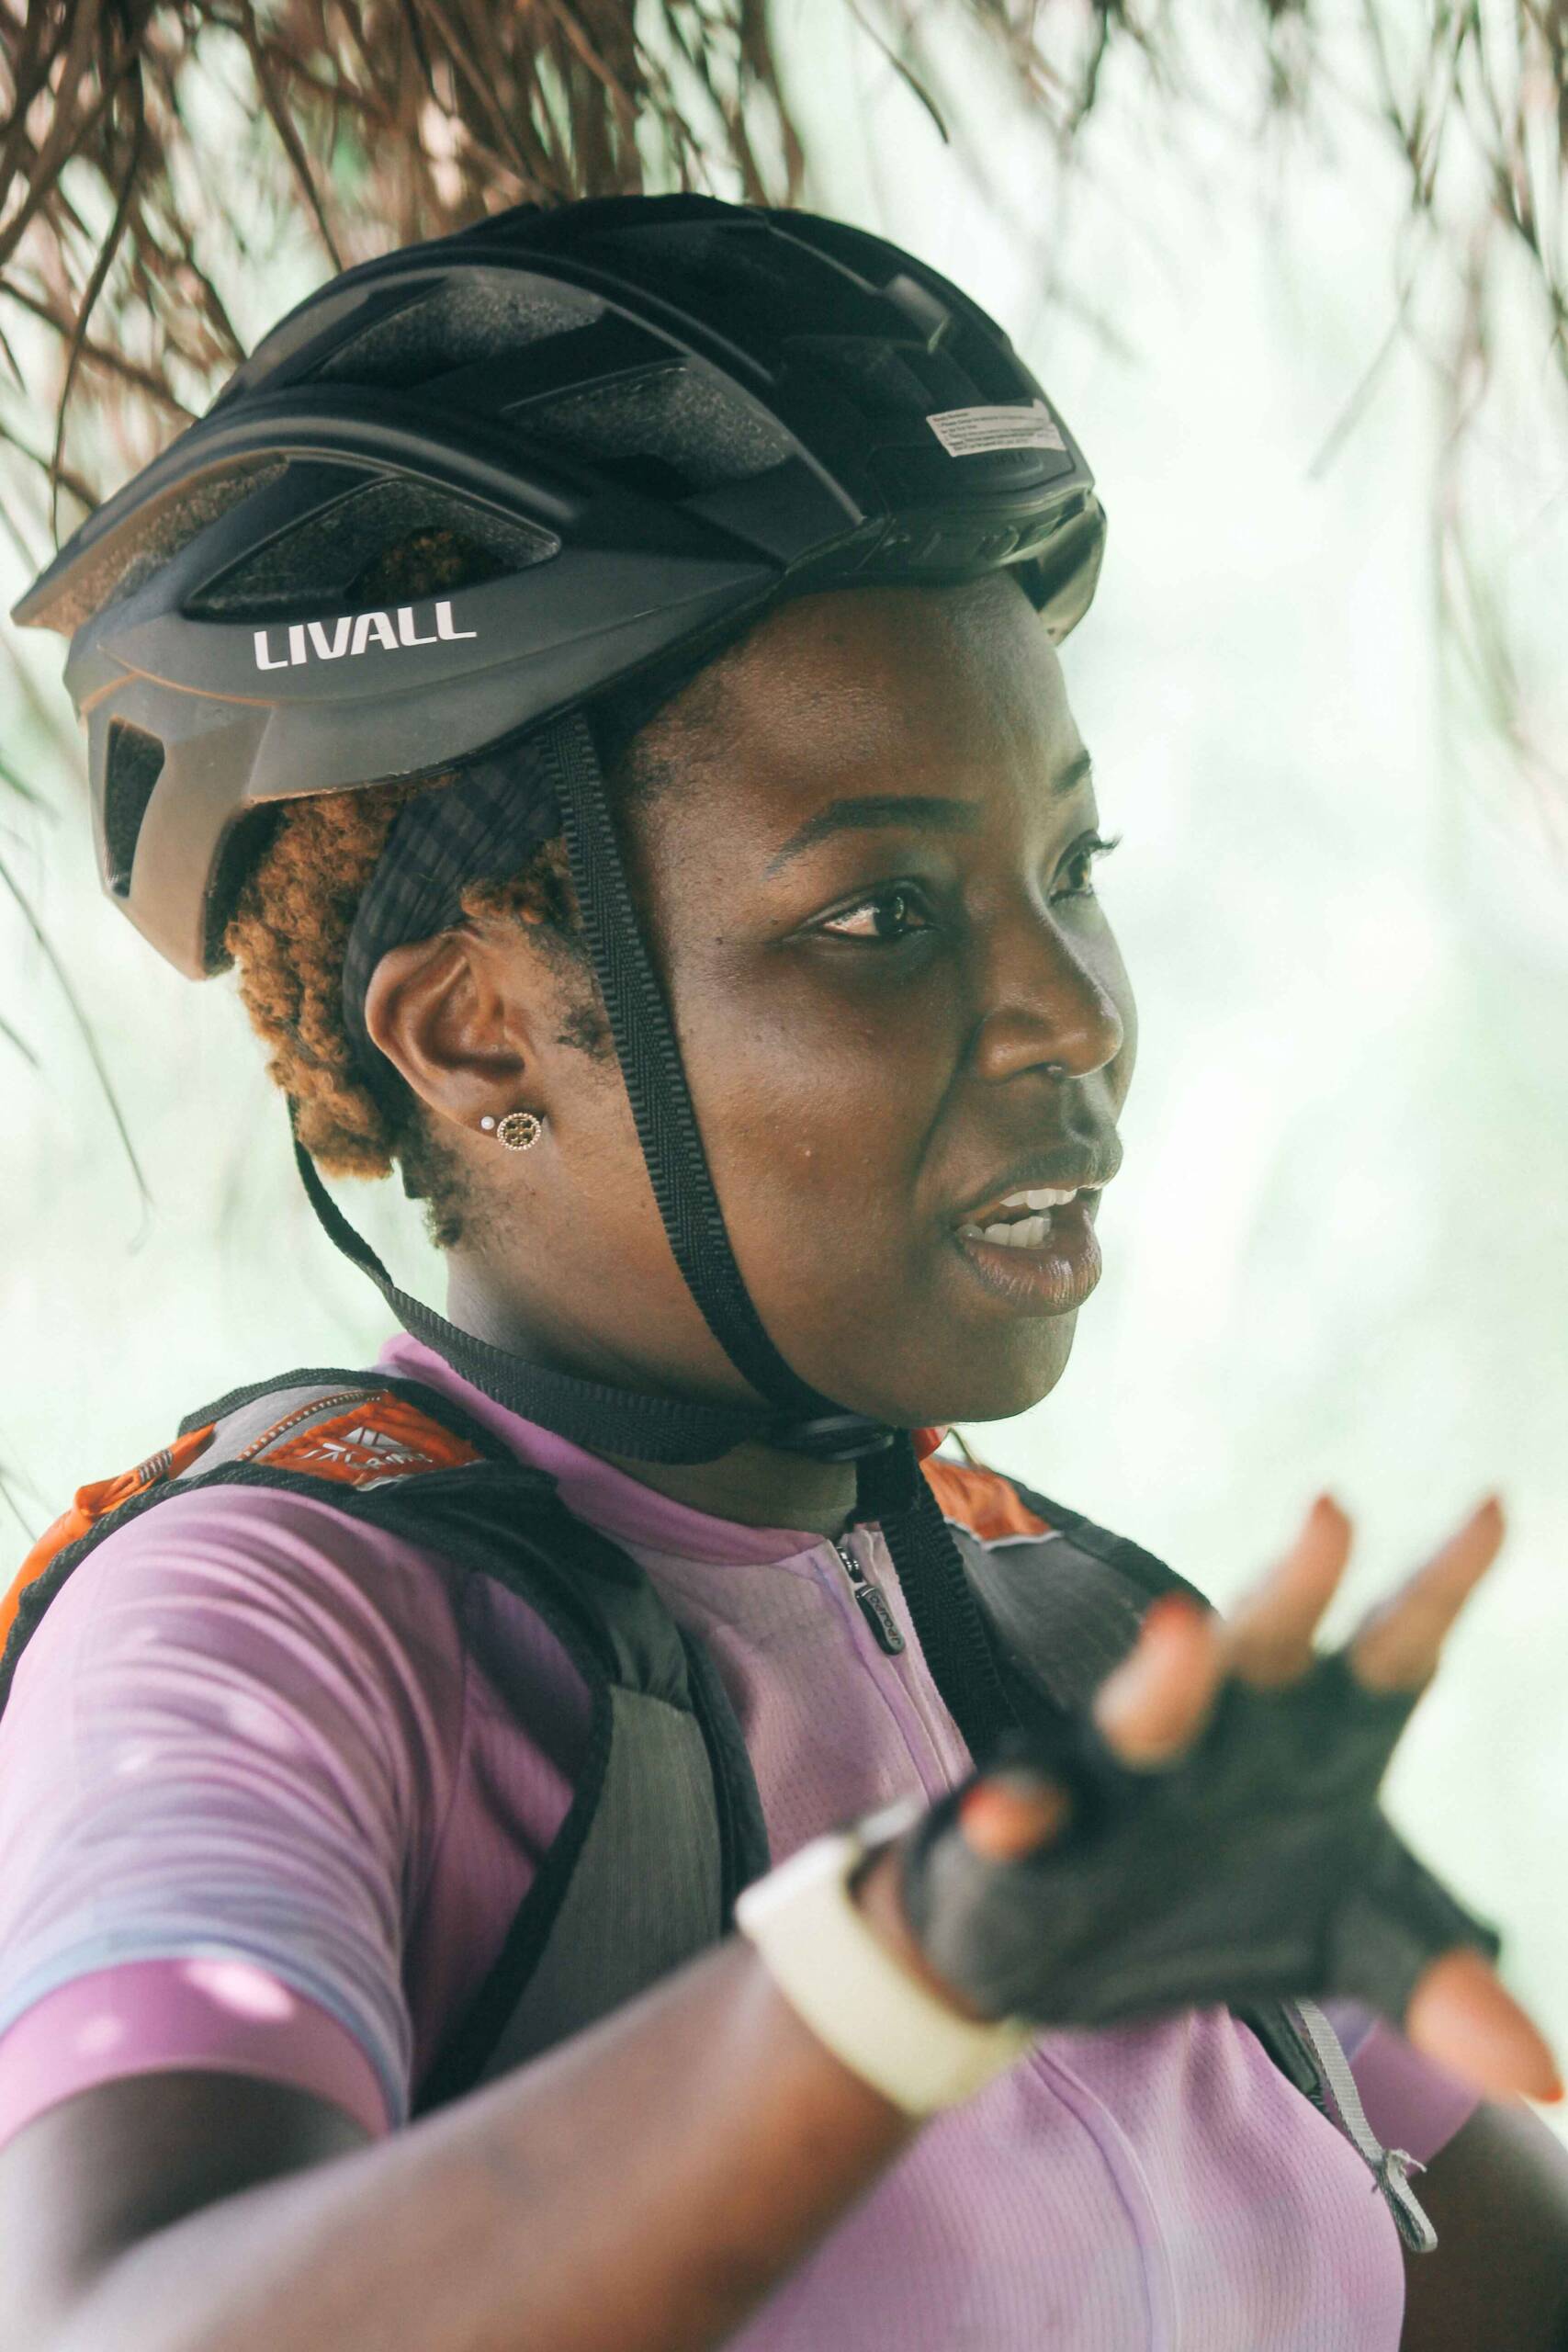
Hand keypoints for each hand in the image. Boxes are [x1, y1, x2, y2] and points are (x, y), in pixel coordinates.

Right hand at [883, 1493, 1560, 2102]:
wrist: (1065, 1945)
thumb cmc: (1220, 1895)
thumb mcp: (1344, 1938)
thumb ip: (1436, 1983)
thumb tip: (1545, 2076)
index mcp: (1313, 1736)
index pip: (1393, 1649)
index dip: (1444, 1584)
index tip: (1499, 1507)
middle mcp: (1223, 1727)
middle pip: (1270, 1645)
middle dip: (1299, 1586)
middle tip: (1336, 1515)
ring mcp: (1122, 1772)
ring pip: (1147, 1710)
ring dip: (1166, 1676)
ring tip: (1184, 1631)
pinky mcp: (1034, 1831)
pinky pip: (1027, 1814)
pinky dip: (1021, 1809)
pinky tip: (1013, 1813)